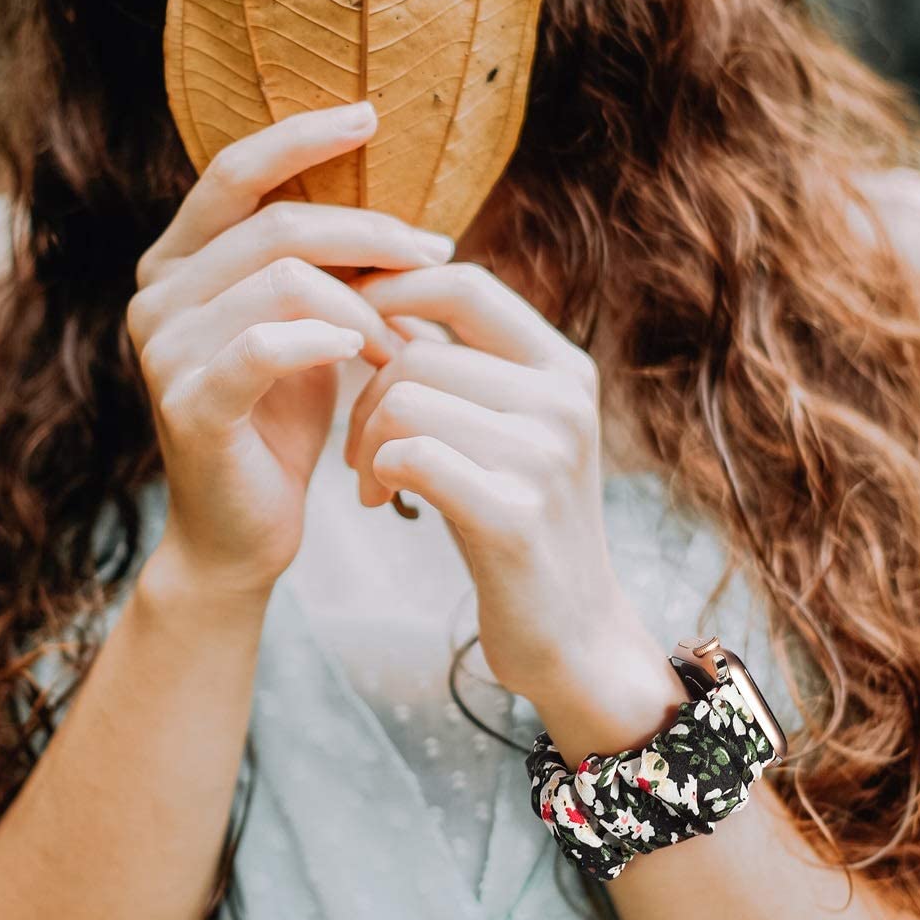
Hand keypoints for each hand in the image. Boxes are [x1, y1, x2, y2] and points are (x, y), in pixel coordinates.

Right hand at [126, 102, 455, 592]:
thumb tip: (407, 219)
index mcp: (177, 262)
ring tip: (404, 345)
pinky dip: (324, 340)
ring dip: (363, 306)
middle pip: (276, 224)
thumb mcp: (308, 332)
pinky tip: (364, 355)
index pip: (235, 170)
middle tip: (434, 261)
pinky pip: (265, 346)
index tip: (372, 117)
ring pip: (282, 280)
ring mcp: (163, 349)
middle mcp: (156, 294)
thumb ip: (326, 271)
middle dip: (370, 237)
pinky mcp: (189, 404)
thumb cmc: (280, 427)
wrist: (243, 532)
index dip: (302, 136)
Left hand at [344, 261, 651, 704]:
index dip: (391, 291)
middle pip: (416, 355)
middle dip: (363, 400)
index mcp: (564, 369)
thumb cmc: (516, 525)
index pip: (464, 284)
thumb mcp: (502, 432)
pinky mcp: (515, 516)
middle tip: (359, 452)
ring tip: (371, 484)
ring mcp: (546, 457)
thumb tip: (381, 291)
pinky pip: (410, 457)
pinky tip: (381, 501)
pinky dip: (377, 474)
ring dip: (364, 444)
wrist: (573, 636)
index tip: (346, 326)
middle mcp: (564, 402)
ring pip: (404, 403)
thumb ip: (458, 368)